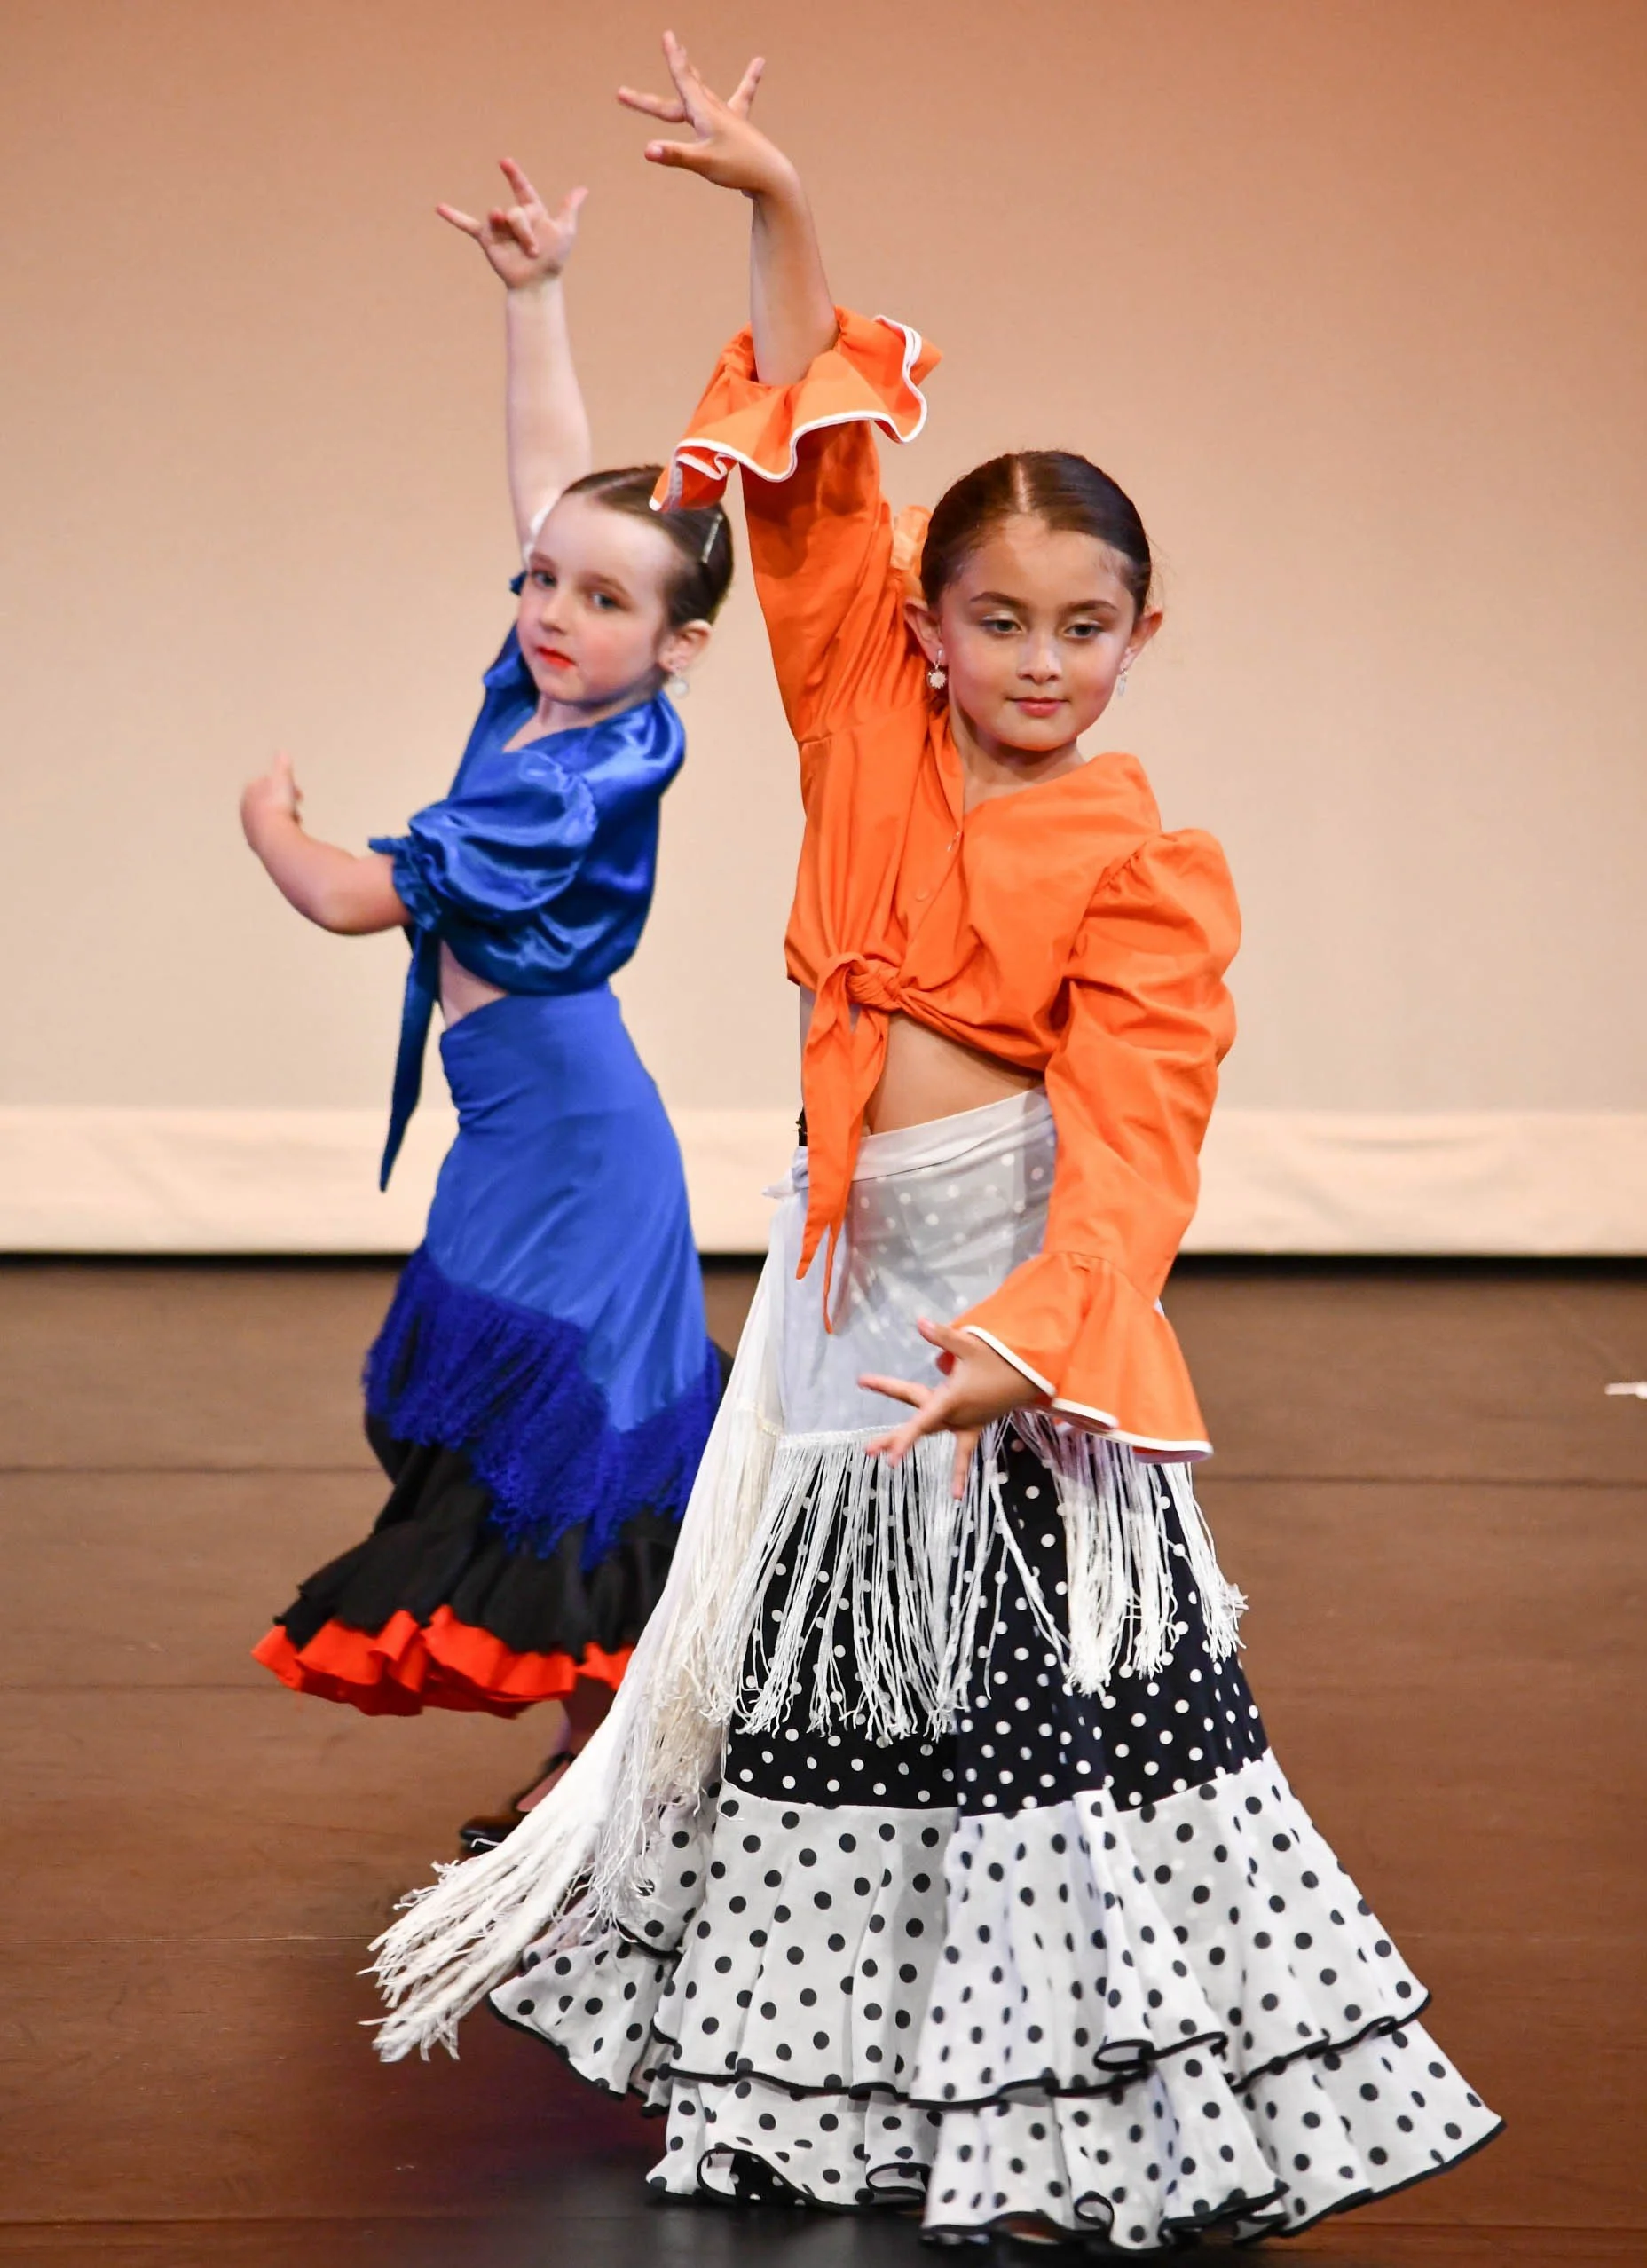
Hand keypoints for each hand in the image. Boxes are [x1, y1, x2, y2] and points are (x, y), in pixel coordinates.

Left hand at [240, 750, 301, 848]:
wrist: (273, 838)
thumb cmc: (278, 806)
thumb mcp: (282, 779)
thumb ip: (282, 765)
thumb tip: (283, 752)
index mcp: (249, 791)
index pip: (265, 783)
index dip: (282, 785)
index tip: (297, 792)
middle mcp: (245, 809)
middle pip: (266, 801)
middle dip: (282, 802)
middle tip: (297, 806)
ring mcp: (249, 827)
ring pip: (269, 818)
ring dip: (283, 817)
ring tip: (296, 821)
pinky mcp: (256, 843)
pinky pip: (270, 832)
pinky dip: (280, 830)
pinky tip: (290, 834)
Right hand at [438, 159, 586, 289]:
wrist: (537, 283)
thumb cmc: (554, 259)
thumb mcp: (565, 232)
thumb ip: (569, 209)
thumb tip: (582, 190)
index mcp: (532, 211)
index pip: (522, 188)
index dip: (514, 175)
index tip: (505, 163)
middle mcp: (514, 216)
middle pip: (515, 211)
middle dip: (526, 230)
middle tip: (535, 251)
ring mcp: (499, 227)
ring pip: (500, 218)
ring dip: (515, 235)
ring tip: (525, 251)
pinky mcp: (487, 239)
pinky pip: (468, 225)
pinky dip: (454, 216)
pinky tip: (439, 207)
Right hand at [617, 31, 784, 196]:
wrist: (772, 177)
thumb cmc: (738, 167)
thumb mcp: (702, 162)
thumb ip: (674, 154)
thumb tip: (647, 150)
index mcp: (704, 112)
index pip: (684, 80)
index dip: (673, 59)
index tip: (667, 35)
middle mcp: (715, 109)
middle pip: (687, 86)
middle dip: (675, 65)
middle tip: (669, 40)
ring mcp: (728, 115)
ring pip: (704, 90)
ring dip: (692, 74)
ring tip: (684, 55)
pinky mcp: (739, 125)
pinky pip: (742, 97)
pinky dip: (750, 79)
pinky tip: (759, 62)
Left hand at [861, 1319, 1047, 1499]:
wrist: (1031, 1376)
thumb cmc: (1000, 1359)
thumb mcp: (971, 1345)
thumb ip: (943, 1336)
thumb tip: (919, 1323)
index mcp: (951, 1400)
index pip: (922, 1421)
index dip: (905, 1439)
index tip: (888, 1458)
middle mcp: (954, 1416)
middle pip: (918, 1426)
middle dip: (893, 1438)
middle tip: (867, 1450)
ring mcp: (963, 1424)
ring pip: (930, 1432)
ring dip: (905, 1439)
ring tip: (878, 1453)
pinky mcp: (973, 1426)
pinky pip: (963, 1451)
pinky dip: (959, 1472)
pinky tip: (956, 1497)